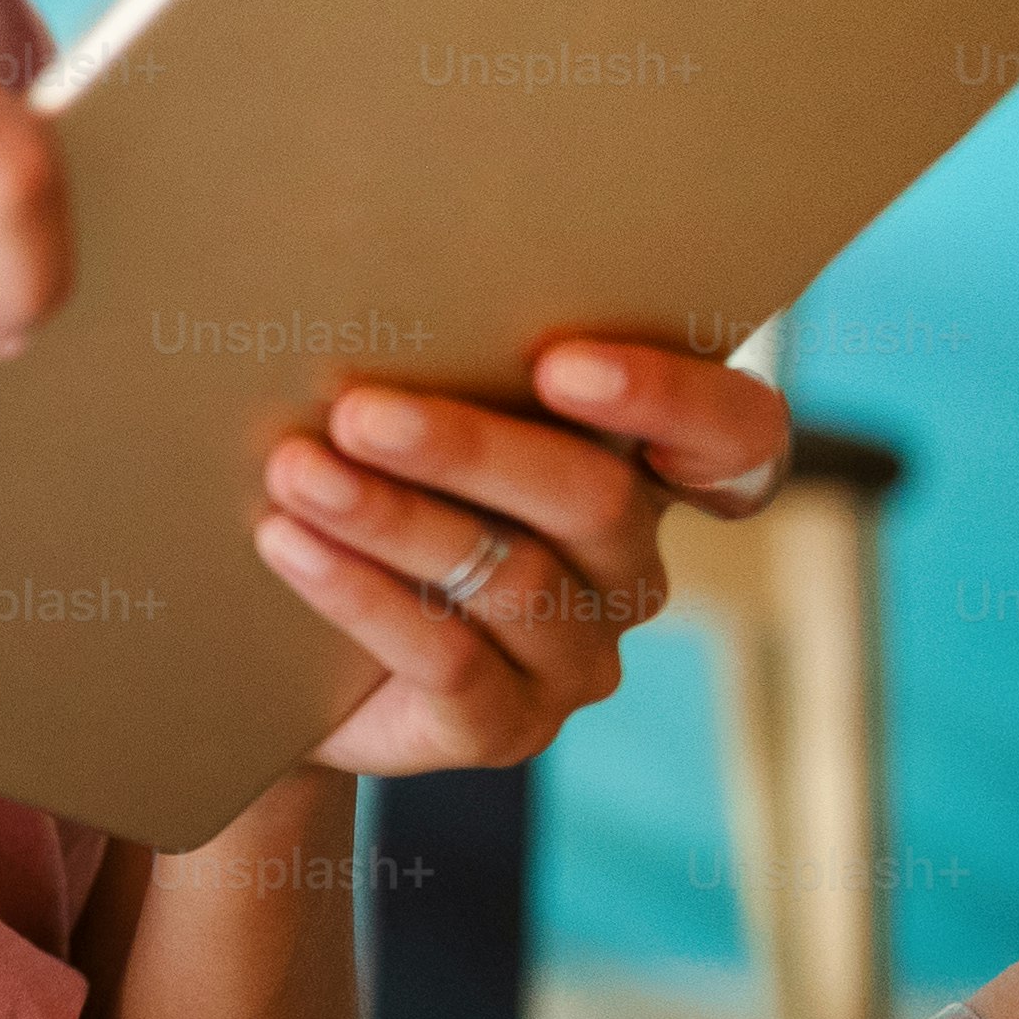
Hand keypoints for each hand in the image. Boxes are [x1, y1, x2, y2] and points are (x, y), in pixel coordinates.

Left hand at [251, 339, 793, 777]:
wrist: (284, 662)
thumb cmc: (365, 497)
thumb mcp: (414, 433)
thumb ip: (440, 373)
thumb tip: (361, 290)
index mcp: (639, 475)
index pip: (733, 436)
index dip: (672, 399)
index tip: (562, 366)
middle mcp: (627, 569)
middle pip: (594, 500)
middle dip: (471, 449)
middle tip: (359, 411)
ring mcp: (575, 658)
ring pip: (513, 579)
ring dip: (393, 518)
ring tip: (295, 473)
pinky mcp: (505, 727)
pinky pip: (450, 662)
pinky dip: (362, 596)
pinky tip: (290, 545)